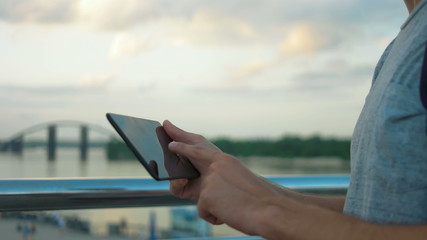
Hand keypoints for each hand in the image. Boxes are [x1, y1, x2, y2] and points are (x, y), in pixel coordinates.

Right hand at [163, 120, 220, 200]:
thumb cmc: (213, 158)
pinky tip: (184, 178)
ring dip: (170, 171)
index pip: (169, 143)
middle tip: (153, 149)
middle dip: (159, 156)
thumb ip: (182, 138)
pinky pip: (174, 186)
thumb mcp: (197, 144)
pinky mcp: (183, 189)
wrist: (225, 178)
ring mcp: (180, 176)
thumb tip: (166, 129)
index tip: (156, 128)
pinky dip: (178, 182)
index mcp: (182, 150)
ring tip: (175, 166)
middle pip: (163, 159)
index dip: (163, 137)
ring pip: (166, 174)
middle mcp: (179, 163)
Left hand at [168, 139, 282, 235]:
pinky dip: (216, 217)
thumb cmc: (259, 200)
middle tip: (169, 144)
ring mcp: (210, 179)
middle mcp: (216, 165)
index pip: (200, 146)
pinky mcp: (205, 196)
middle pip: (191, 155)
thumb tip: (204, 192)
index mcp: (226, 160)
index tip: (172, 135)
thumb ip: (220, 179)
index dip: (184, 141)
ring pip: (201, 196)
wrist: (271, 210)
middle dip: (179, 149)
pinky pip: (204, 211)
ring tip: (233, 206)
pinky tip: (230, 213)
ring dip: (215, 206)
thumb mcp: (240, 182)